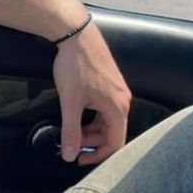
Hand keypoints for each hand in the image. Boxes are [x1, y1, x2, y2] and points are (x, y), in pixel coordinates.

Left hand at [52, 21, 130, 165]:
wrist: (76, 34)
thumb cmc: (75, 65)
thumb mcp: (70, 102)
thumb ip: (70, 131)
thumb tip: (69, 155)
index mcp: (117, 107)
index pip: (116, 143)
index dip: (98, 155)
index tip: (79, 158)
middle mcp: (122, 100)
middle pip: (112, 132)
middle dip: (92, 141)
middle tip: (71, 141)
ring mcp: (117, 90)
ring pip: (107, 120)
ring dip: (91, 128)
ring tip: (72, 128)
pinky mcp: (110, 82)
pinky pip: (105, 107)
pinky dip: (92, 115)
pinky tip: (77, 111)